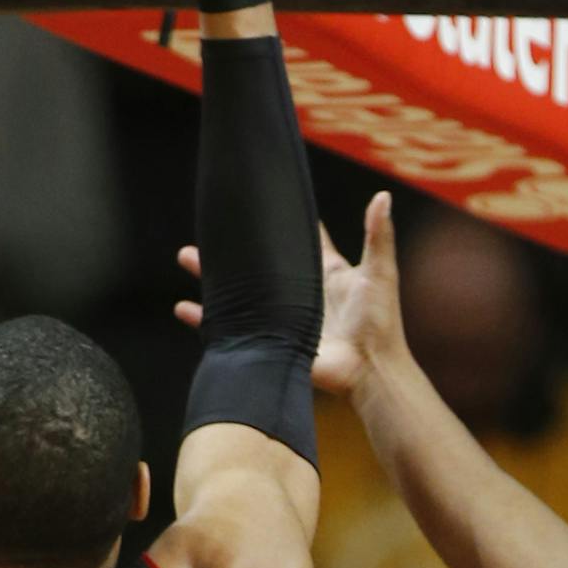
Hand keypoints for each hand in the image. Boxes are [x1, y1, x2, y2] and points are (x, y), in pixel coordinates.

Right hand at [175, 191, 406, 394]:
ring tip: (187, 257)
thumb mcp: (379, 273)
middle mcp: (298, 293)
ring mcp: (280, 318)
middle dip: (234, 249)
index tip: (263, 202)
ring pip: (238, 293)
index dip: (285, 224)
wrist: (370, 371)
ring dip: (211, 277)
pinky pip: (230, 329)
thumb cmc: (381, 323)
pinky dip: (205, 321)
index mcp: (323, 273)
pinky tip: (184, 308)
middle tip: (211, 230)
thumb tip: (382, 196)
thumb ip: (377, 235)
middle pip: (258, 265)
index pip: (300, 242)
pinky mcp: (269, 340)